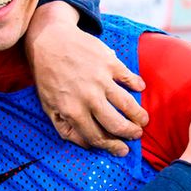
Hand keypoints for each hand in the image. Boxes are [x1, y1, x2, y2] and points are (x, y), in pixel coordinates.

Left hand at [25, 2, 147, 156]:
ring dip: (138, 115)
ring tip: (143, 120)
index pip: (97, 137)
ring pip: (127, 104)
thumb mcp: (48, 106)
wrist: (49, 40)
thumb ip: (66, 129)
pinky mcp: (109, 62)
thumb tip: (88, 145)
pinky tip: (140, 89)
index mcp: (72, 110)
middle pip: (116, 124)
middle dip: (130, 133)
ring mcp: (101, 79)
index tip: (122, 150)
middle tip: (136, 135)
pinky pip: (130, 77)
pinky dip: (137, 85)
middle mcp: (88, 97)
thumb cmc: (48, 77)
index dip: (112, 147)